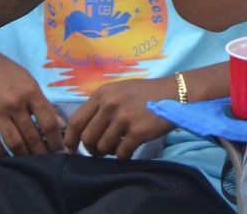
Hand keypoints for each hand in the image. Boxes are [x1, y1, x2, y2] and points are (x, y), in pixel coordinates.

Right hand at [0, 41, 64, 156]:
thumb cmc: (4, 71)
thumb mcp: (27, 80)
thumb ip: (42, 102)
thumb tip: (60, 124)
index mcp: (31, 91)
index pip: (49, 122)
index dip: (56, 140)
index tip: (60, 151)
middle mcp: (15, 103)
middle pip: (32, 136)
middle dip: (42, 152)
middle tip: (46, 162)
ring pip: (14, 142)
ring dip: (24, 156)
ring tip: (30, 163)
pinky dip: (1, 155)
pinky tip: (7, 159)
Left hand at [63, 76, 177, 158]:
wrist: (175, 94)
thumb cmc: (145, 94)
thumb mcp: (119, 91)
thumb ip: (100, 106)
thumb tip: (80, 131)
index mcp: (103, 94)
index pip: (76, 121)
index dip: (71, 139)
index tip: (72, 148)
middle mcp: (110, 104)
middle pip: (88, 138)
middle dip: (92, 149)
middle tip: (100, 150)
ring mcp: (124, 118)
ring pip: (103, 148)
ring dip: (109, 152)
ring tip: (118, 146)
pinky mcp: (138, 131)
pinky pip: (120, 153)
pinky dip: (123, 155)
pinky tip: (130, 150)